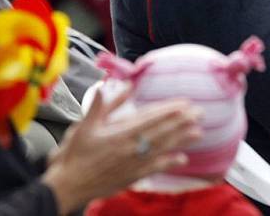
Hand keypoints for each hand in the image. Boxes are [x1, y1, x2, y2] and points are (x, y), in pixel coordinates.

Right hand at [42, 86, 201, 214]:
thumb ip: (102, 104)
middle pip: (162, 132)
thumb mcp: (84, 125)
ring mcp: (133, 164)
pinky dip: (169, 162)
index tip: (184, 103)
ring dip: (181, 140)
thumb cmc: (75, 154)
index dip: (169, 110)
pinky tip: (182, 158)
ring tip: (198, 132)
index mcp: (120, 134)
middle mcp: (130, 148)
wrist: (69, 184)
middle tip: (199, 113)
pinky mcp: (132, 177)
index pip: (150, 118)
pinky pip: (155, 168)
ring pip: (162, 149)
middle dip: (182, 122)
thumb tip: (116, 85)